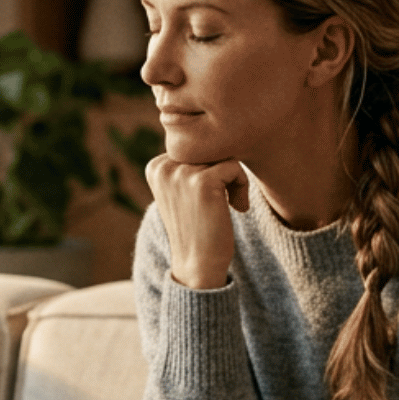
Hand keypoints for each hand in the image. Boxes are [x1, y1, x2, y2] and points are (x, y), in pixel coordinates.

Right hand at [144, 154, 248, 289]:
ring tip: (230, 204)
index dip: (209, 168)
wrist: (198, 265)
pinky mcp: (202, 182)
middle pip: (210, 148)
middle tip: (224, 201)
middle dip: (223, 172)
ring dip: (234, 179)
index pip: (195, 147)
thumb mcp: (183, 192)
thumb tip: (212, 135)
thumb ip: (188, 164)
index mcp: (155, 167)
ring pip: (223, 155)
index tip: (209, 195)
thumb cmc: (197, 228)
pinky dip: (242, 186)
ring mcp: (181, 174)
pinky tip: (237, 209)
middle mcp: (164, 167)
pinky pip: (234, 166)